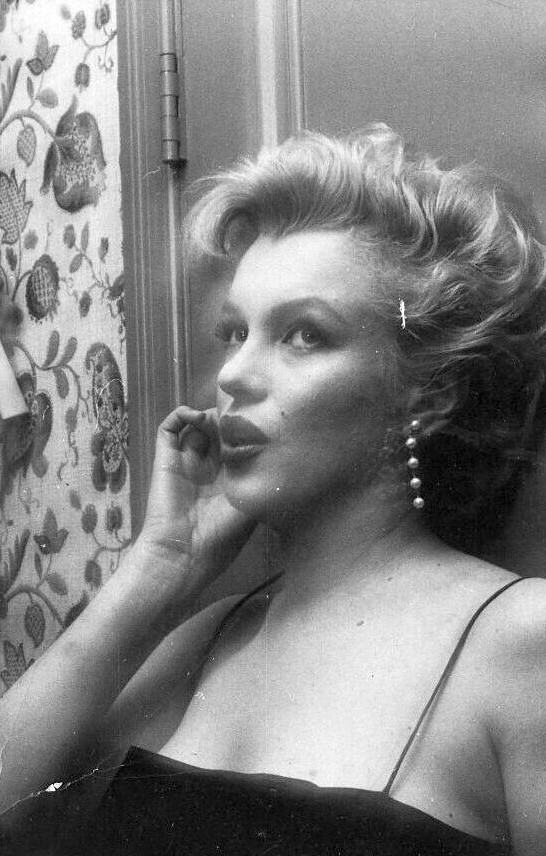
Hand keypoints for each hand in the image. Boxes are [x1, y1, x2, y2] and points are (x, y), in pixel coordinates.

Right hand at [137, 405, 255, 587]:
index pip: (239, 443)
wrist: (183, 554)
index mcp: (229, 479)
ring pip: (196, 423)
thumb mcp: (252, 508)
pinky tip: (197, 417)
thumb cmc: (220, 537)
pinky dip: (181, 414)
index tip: (261, 419)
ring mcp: (186, 459)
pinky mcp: (165, 457)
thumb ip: (262, 481)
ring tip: (220, 418)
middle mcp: (208, 466)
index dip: (248, 429)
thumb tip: (281, 456)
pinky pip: (168, 427)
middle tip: (241, 414)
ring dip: (209, 414)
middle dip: (230, 418)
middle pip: (219, 429)